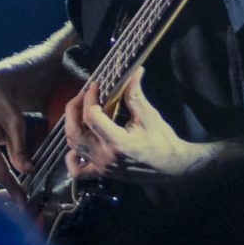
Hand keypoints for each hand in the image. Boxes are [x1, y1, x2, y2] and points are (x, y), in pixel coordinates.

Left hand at [65, 73, 201, 180]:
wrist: (172, 167)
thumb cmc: (162, 142)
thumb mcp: (149, 116)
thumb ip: (134, 94)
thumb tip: (133, 72)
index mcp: (118, 142)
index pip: (91, 117)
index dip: (90, 97)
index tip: (96, 85)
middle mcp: (105, 156)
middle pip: (75, 131)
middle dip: (74, 108)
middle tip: (84, 94)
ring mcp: (102, 166)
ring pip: (73, 146)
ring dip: (72, 125)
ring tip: (81, 111)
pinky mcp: (103, 172)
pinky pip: (78, 170)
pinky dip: (71, 157)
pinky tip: (77, 145)